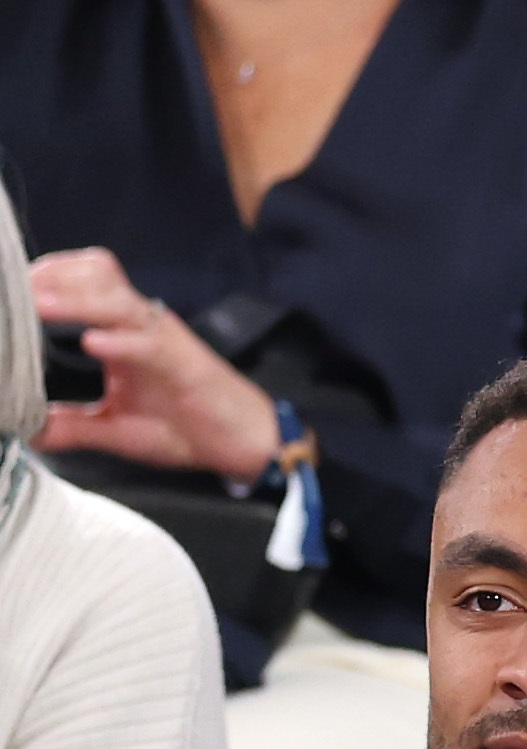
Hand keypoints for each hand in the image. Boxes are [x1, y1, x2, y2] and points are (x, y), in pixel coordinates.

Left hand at [27, 248, 281, 483]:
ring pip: (117, 299)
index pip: (82, 281)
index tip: (12, 291)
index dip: (48, 277)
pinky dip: (120, 341)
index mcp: (123, 331)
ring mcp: (163, 339)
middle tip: (18, 292)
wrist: (247, 442)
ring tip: (39, 307)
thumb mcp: (117, 429)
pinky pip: (150, 343)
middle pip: (96, 271)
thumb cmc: (187, 428)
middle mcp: (141, 324)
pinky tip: (94, 345)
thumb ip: (73, 427)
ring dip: (77, 301)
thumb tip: (29, 431)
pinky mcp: (185, 362)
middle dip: (56, 275)